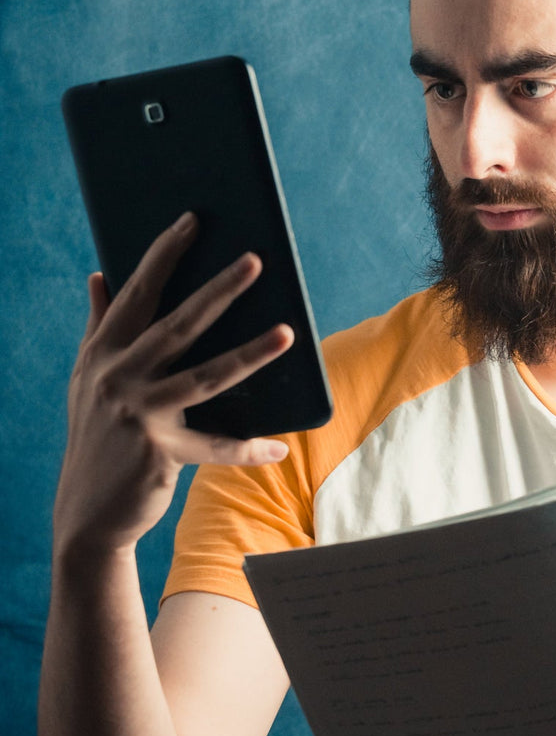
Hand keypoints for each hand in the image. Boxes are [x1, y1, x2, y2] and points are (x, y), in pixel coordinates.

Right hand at [53, 212, 293, 556]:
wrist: (85, 514)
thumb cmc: (96, 436)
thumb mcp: (87, 381)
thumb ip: (99, 328)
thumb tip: (99, 276)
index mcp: (103, 353)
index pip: (138, 293)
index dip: (164, 254)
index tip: (193, 221)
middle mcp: (117, 378)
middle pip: (178, 325)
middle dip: (219, 290)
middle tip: (256, 260)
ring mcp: (138, 414)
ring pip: (207, 376)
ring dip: (252, 354)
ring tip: (289, 332)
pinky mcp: (160, 452)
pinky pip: (216, 446)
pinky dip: (249, 448)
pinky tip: (279, 445)